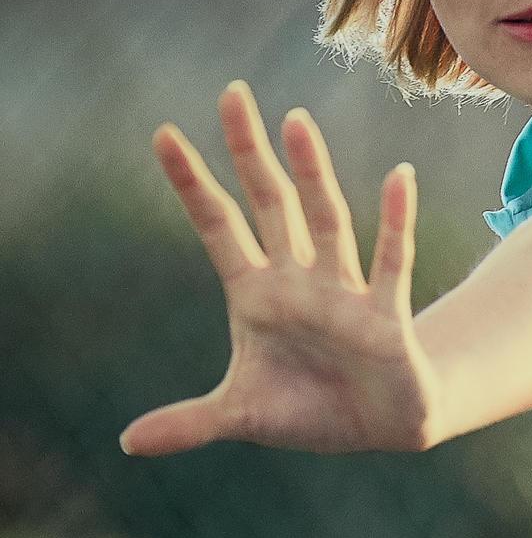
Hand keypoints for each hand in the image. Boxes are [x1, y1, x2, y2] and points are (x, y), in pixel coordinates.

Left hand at [119, 80, 448, 457]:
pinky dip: (395, 221)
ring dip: (313, 175)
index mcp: (257, 296)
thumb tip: (127, 443)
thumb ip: (189, 422)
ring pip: (326, 222)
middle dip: (250, 154)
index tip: (164, 134)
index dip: (192, 184)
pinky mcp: (386, 318)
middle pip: (271, 205)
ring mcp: (343, 293)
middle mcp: (299, 281)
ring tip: (297, 124)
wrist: (382, 428)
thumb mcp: (241, 416)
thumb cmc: (311, 409)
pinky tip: (398, 176)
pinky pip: (392, 264)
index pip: (218, 227)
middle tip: (233, 94)